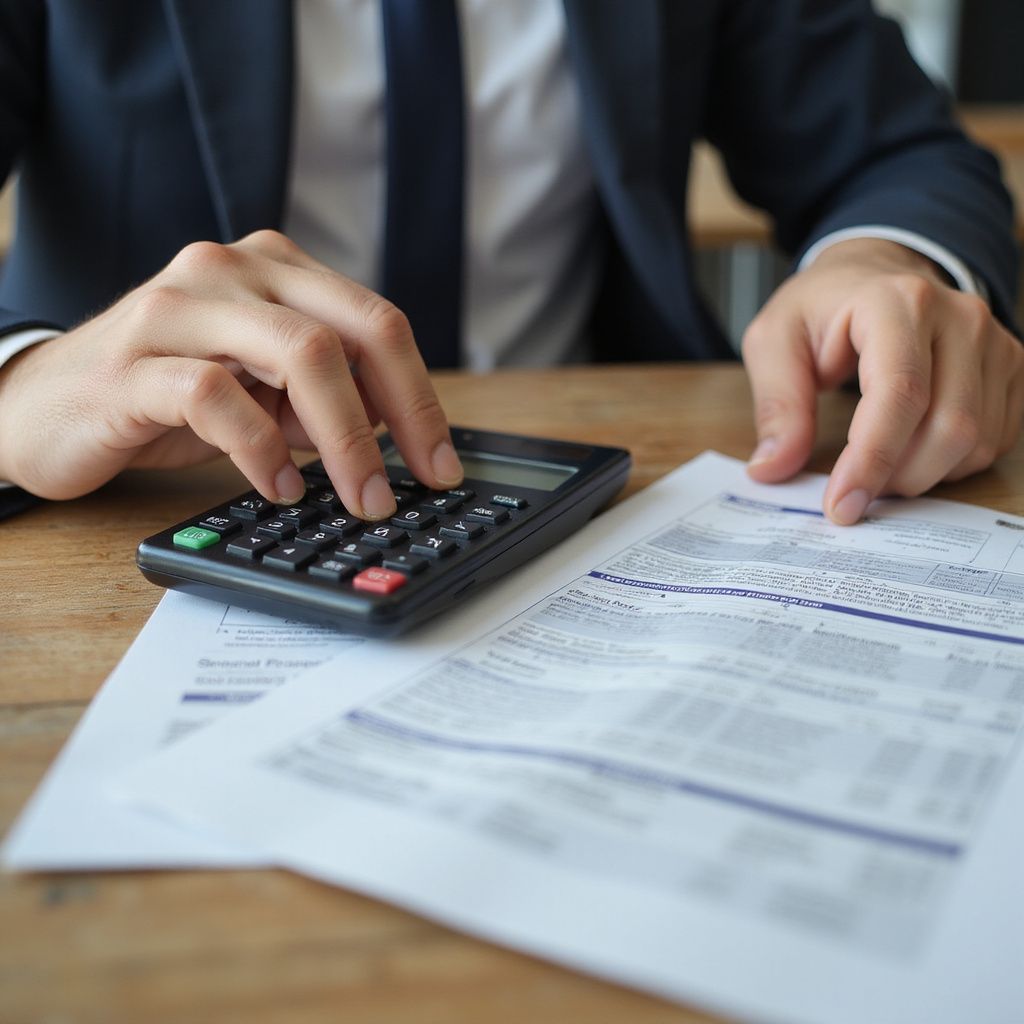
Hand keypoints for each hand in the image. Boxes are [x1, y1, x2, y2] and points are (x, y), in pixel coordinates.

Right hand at [0, 231, 462, 518]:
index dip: (422, 396)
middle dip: (401, 416)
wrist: (43, 407)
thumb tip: (397, 434)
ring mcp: (182, 307)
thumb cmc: (160, 397)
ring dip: (346, 439)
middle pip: (351, 330)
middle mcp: (233, 271)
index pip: (376, 322)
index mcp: (274, 271)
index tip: (442, 463)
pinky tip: (278, 488)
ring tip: (359, 497)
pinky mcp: (135, 361)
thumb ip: (319, 397)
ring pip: (299, 352)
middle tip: (413, 486)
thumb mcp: (258, 391)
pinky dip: (261, 449)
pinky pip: (218, 397)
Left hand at [742, 238, 1023, 522]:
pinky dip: (951, 465)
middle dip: (896, 477)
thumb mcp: (773, 341)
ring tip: (876, 465)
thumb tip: (771, 468)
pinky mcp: (1012, 368)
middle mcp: (960, 318)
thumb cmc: (821, 309)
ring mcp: (994, 343)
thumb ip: (776, 404)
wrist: (873, 276)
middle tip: (852, 490)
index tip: (840, 506)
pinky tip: (911, 452)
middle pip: (949, 427)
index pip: (900, 394)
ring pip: (976, 442)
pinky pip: (995, 441)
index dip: (872, 459)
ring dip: (922, 475)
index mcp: (897, 302)